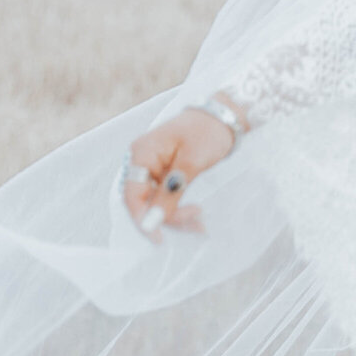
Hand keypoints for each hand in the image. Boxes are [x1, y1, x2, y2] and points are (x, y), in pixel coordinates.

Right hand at [121, 104, 242, 236]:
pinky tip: (196, 218)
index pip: (132, 195)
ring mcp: (152, 168)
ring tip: (200, 223)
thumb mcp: (191, 164)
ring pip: (155, 203)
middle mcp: (142, 161)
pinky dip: (179, 209)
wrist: (224, 116)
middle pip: (143, 202)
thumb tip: (152, 221)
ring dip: (176, 217)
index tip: (159, 239)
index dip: (142, 219)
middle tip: (196, 223)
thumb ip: (169, 194)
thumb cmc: (207, 132)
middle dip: (167, 218)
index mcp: (141, 153)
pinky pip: (165, 198)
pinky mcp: (164, 174)